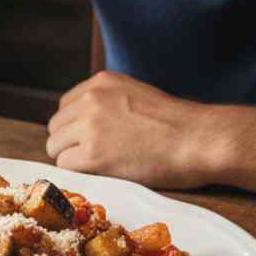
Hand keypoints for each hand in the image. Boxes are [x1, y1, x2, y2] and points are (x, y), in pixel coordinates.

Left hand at [45, 71, 224, 189]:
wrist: (199, 139)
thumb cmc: (178, 123)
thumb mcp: (135, 94)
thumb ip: (108, 101)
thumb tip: (85, 122)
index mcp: (100, 82)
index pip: (66, 106)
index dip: (75, 126)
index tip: (90, 139)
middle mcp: (90, 99)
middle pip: (56, 126)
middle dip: (70, 143)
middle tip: (93, 157)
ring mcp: (89, 126)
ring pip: (56, 147)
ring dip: (72, 158)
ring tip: (100, 166)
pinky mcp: (93, 154)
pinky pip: (65, 165)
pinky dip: (79, 172)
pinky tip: (101, 173)